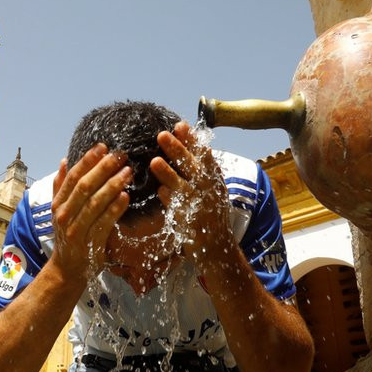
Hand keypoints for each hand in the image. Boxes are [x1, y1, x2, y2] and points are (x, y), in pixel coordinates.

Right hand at [50, 143, 131, 282]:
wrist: (66, 269)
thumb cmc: (68, 236)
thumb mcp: (60, 210)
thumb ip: (61, 186)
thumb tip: (65, 160)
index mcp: (58, 204)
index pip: (73, 177)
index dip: (88, 160)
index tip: (103, 147)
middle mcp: (65, 215)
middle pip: (85, 187)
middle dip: (103, 168)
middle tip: (120, 155)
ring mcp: (77, 229)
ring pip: (95, 203)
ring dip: (112, 185)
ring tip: (128, 172)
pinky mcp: (91, 242)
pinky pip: (104, 223)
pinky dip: (115, 209)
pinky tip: (126, 196)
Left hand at [150, 122, 233, 263]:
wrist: (217, 246)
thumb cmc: (209, 213)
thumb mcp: (210, 188)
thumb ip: (199, 168)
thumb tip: (186, 141)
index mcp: (214, 179)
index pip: (204, 154)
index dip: (192, 140)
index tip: (180, 125)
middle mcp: (210, 191)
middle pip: (193, 166)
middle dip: (178, 149)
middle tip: (162, 134)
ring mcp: (201, 206)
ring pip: (184, 186)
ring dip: (169, 173)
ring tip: (155, 161)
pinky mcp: (192, 222)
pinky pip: (179, 208)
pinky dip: (170, 199)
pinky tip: (161, 191)